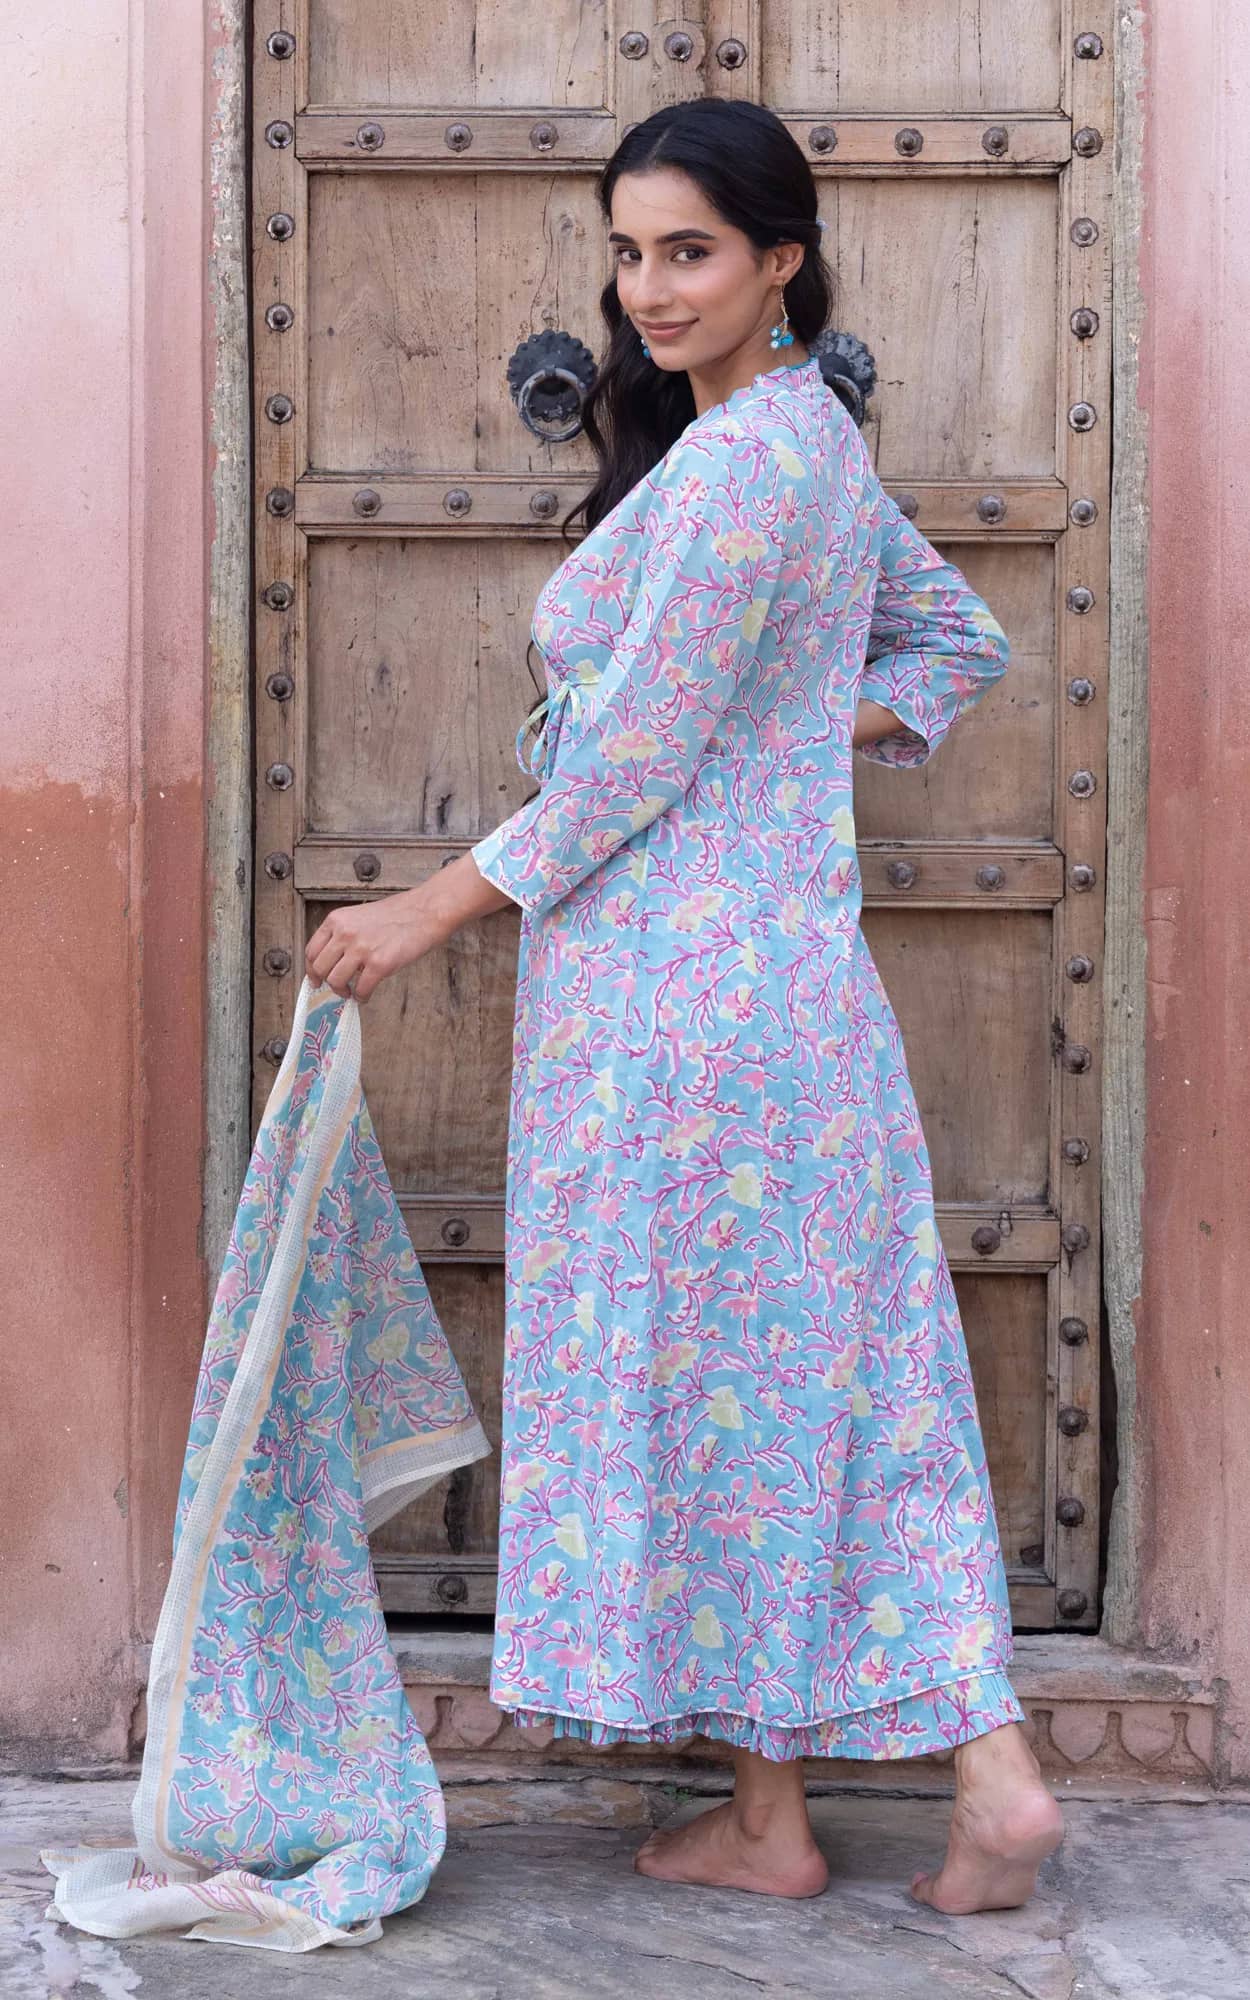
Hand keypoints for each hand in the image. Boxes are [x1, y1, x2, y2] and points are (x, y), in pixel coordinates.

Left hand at [305, 887, 446, 1003]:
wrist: (424, 912)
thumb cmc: (397, 915)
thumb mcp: (359, 917)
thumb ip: (343, 935)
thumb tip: (333, 962)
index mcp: (337, 920)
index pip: (311, 951)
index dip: (312, 970)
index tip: (316, 979)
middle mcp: (345, 934)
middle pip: (320, 968)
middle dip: (327, 983)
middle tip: (338, 988)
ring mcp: (361, 949)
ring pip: (336, 981)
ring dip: (343, 992)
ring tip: (353, 992)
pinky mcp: (379, 964)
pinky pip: (361, 989)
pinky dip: (362, 996)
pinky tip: (366, 994)